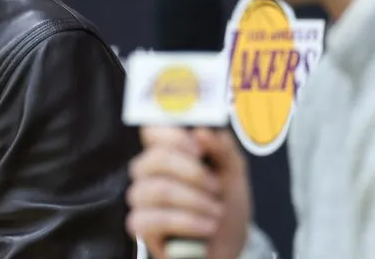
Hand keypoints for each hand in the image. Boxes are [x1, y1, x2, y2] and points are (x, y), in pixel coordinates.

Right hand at [126, 126, 251, 258]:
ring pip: (157, 190)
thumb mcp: (233, 171)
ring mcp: (143, 199)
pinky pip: (151, 220)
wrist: (230, 244)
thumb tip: (202, 131)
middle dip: (193, 173)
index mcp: (168, 151)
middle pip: (155, 159)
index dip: (174, 137)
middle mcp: (149, 172)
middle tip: (216, 188)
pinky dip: (186, 222)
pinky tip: (206, 227)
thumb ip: (222, 147)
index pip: (152, 131)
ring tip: (216, 212)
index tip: (200, 150)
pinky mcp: (141, 227)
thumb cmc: (226, 203)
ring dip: (195, 201)